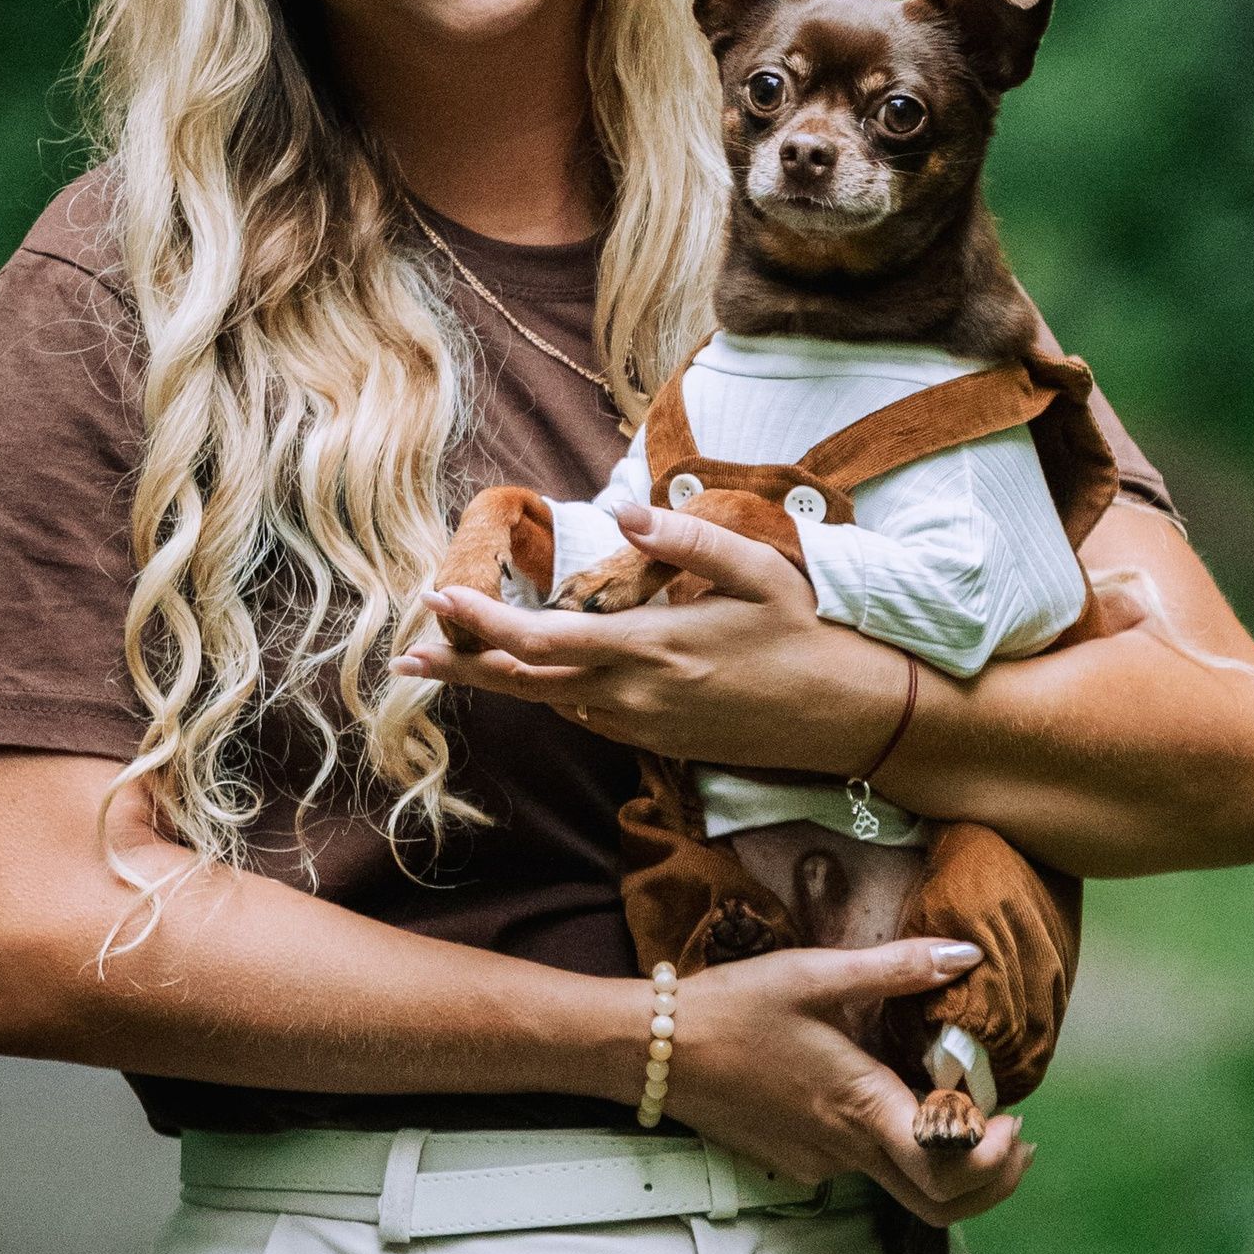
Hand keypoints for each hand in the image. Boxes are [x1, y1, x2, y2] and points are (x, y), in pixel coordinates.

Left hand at [397, 500, 902, 775]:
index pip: (541, 642)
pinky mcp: (658, 743)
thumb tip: (627, 510)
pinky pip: (588, 716)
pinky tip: (542, 673)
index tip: (436, 599)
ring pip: (553, 704)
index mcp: (650, 650)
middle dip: (463, 671)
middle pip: (525, 686)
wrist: (846, 715)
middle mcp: (635, 697)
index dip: (480, 624)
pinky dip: (553, 693)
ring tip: (461, 656)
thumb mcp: (758, 570)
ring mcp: (644, 727)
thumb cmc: (806, 633)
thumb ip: (688, 538)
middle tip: (407, 660)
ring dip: (505, 683)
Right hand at [657, 935, 1033, 1227]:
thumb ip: (896, 968)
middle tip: (1014, 1138)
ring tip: (972, 1116)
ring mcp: (818, 1161)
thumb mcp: (815, 973)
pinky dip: (898, 1147)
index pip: (944, 1170)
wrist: (652, 1049)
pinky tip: (897, 1099)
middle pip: (937, 1204)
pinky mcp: (798, 1158)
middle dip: (990, 1182)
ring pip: (902, 1188)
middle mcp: (843, 1148)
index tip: (1011, 1122)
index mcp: (858, 1106)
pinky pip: (864, 1166)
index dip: (991, 1162)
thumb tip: (968, 954)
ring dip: (949, 1166)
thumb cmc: (732, 1008)